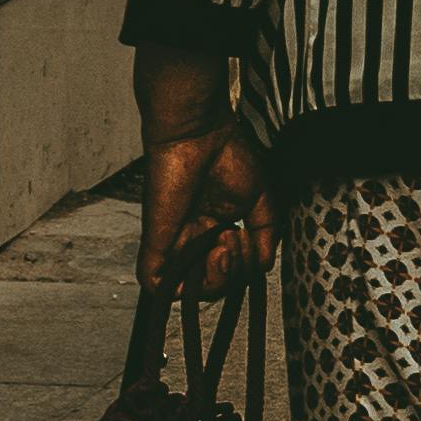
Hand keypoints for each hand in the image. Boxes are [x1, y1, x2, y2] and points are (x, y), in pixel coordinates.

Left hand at [137, 112, 276, 297]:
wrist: (199, 131)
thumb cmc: (226, 154)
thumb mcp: (260, 201)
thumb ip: (265, 235)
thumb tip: (263, 266)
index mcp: (213, 229)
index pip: (228, 271)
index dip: (243, 268)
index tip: (248, 237)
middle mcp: (193, 239)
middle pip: (212, 284)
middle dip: (233, 274)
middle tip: (236, 239)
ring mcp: (173, 241)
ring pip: (188, 289)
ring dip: (215, 279)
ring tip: (225, 244)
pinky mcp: (156, 239)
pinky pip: (156, 282)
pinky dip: (178, 288)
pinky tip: (205, 258)